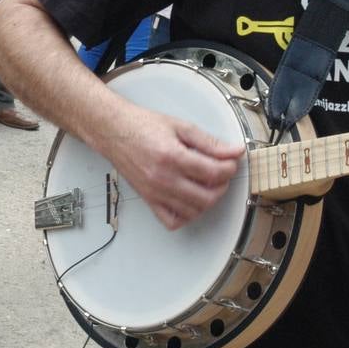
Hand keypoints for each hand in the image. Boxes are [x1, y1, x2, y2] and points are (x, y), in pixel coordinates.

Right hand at [102, 109, 241, 230]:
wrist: (114, 131)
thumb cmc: (143, 126)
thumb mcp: (181, 126)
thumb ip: (210, 142)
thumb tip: (234, 151)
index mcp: (172, 157)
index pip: (213, 173)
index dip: (230, 168)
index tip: (231, 162)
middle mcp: (163, 179)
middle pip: (207, 197)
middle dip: (222, 186)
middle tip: (222, 174)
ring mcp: (155, 193)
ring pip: (193, 211)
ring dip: (207, 201)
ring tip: (207, 185)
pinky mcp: (148, 200)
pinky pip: (172, 221)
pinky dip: (186, 216)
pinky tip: (189, 200)